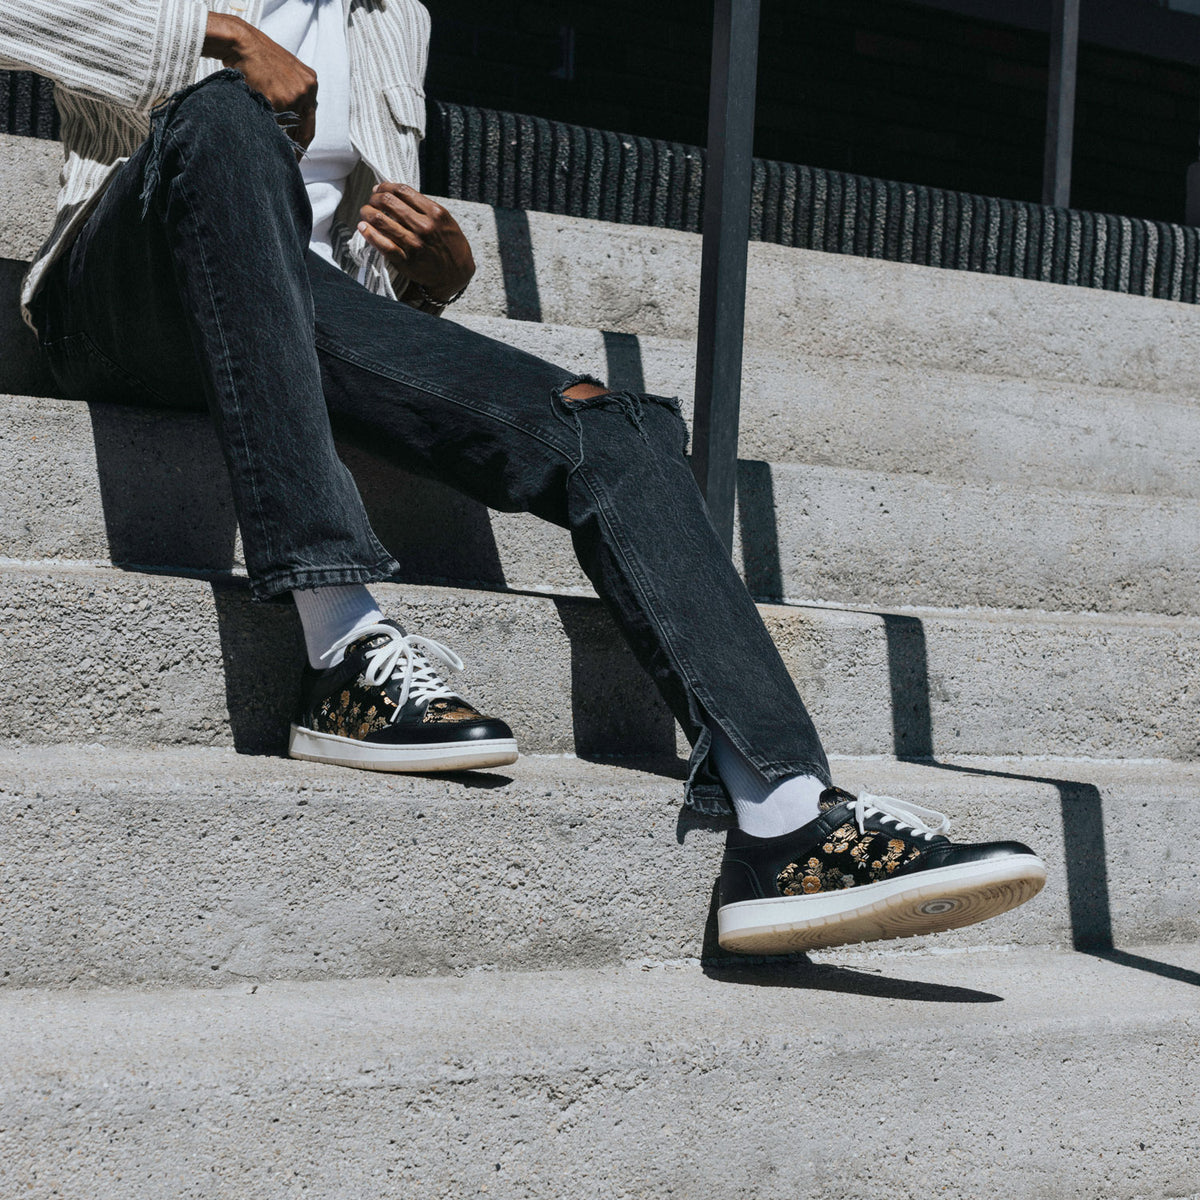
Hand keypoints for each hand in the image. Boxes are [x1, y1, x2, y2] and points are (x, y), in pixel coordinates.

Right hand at [203, 13, 317, 148]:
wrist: (241, 42)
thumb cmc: (258, 58)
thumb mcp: (286, 72)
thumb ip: (295, 94)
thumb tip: (294, 124)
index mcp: (311, 82)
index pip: (311, 120)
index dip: (303, 140)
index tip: (298, 154)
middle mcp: (307, 89)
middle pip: (304, 128)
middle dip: (294, 145)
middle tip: (289, 161)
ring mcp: (294, 94)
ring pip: (286, 125)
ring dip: (276, 132)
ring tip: (266, 135)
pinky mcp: (278, 98)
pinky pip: (272, 120)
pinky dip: (265, 122)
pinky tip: (257, 118)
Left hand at [358, 183, 475, 305]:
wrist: (456, 273)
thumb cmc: (449, 244)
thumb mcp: (444, 220)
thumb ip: (423, 206)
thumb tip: (393, 192)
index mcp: (435, 213)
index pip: (402, 191)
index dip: (385, 187)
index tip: (379, 189)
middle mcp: (424, 227)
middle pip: (389, 202)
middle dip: (374, 198)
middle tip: (371, 202)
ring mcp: (415, 244)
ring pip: (381, 220)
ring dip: (367, 213)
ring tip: (365, 213)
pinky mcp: (406, 261)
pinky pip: (382, 245)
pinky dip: (369, 234)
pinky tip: (363, 228)